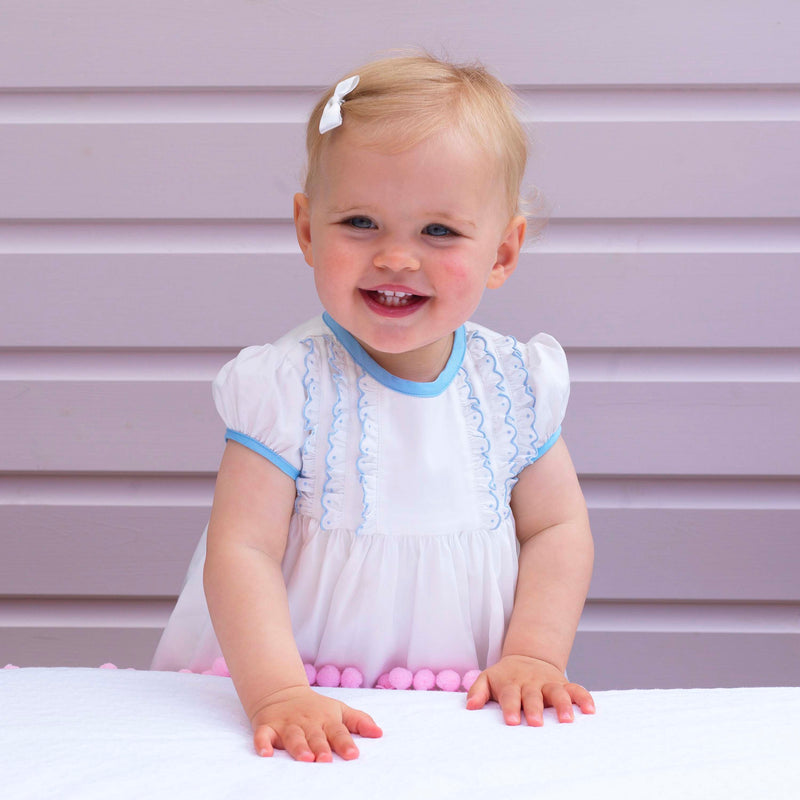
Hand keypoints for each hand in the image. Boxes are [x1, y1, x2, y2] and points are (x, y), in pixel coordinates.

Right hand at [250, 685, 382, 761]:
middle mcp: (307, 722)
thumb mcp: (339, 710)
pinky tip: (265, 753)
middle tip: (326, 759)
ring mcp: (287, 724)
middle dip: (321, 747)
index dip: (345, 743)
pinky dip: (262, 743)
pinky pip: (263, 735)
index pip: (338, 732)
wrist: (282, 693)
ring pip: (293, 737)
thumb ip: (359, 721)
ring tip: (305, 758)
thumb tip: (380, 733)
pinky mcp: (267, 727)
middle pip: (315, 736)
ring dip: (298, 747)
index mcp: (326, 719)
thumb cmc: (315, 708)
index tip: (353, 755)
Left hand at [466, 655, 594, 725]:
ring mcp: (548, 683)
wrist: (527, 658)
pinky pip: (576, 689)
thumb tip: (470, 707)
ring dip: (563, 704)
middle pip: (533, 695)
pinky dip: (584, 698)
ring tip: (567, 719)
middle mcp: (531, 683)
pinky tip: (590, 710)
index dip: (511, 708)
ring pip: (557, 692)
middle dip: (535, 708)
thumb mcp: (487, 678)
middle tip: (536, 722)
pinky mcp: (563, 684)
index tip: (512, 721)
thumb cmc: (505, 677)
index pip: (510, 695)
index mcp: (511, 683)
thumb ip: (477, 691)